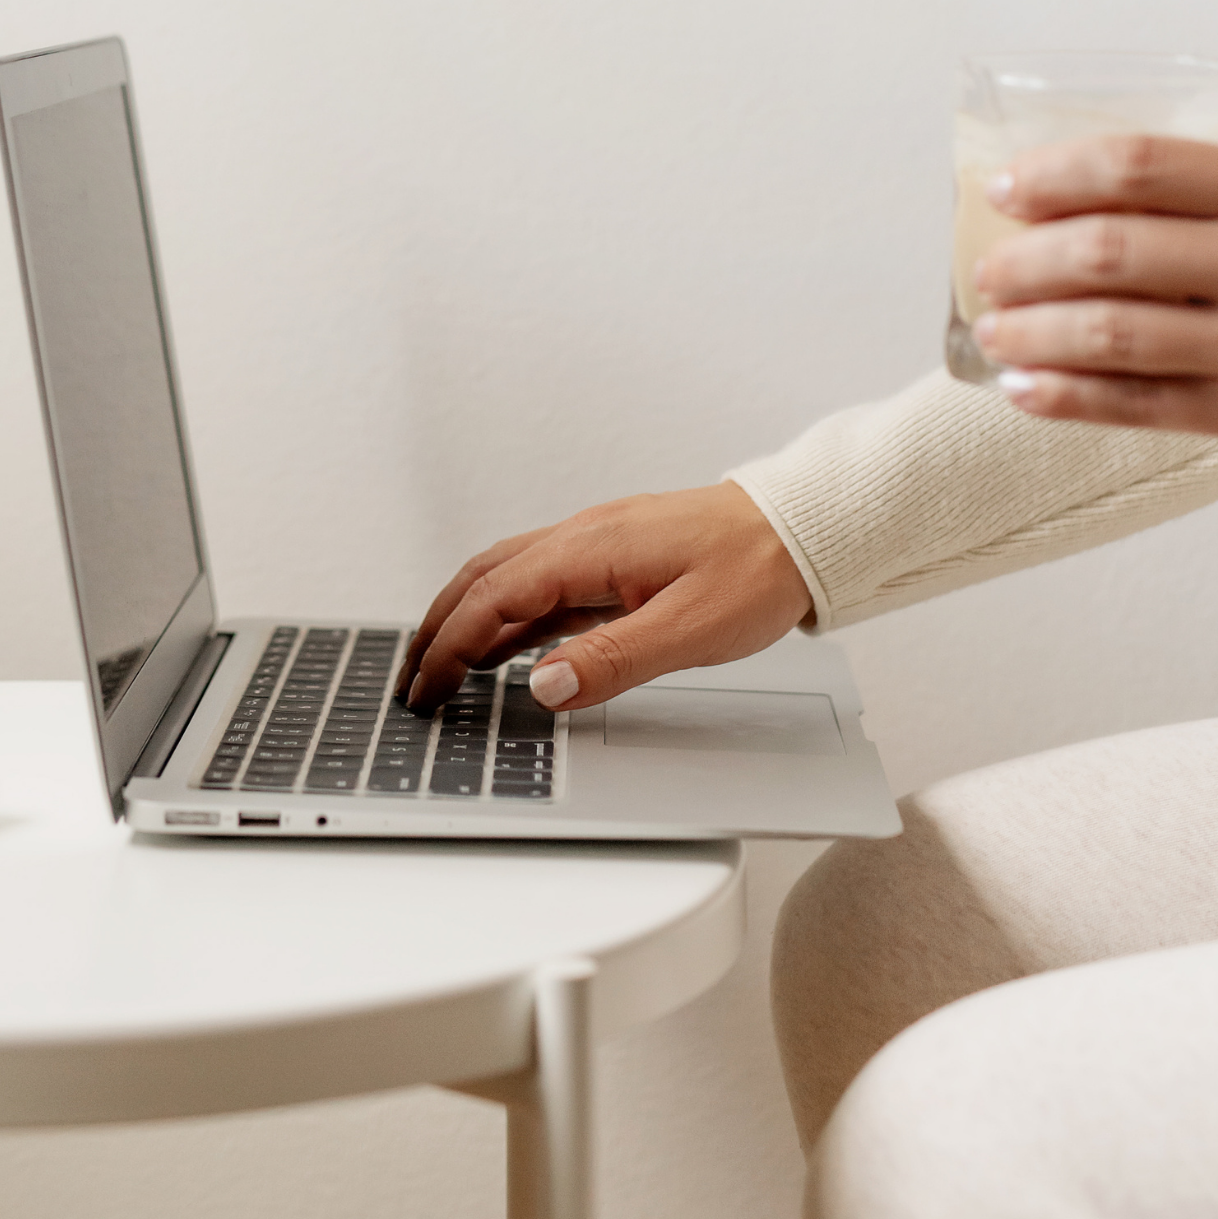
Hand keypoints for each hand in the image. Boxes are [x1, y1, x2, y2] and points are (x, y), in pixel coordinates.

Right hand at [395, 482, 812, 713]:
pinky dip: (509, 616)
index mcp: (588, 549)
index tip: (425, 688)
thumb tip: (542, 686)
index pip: (493, 600)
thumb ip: (611, 661)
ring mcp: (597, 545)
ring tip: (443, 665)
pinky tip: (508, 647)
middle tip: (411, 678)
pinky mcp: (616, 559)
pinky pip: (544, 585)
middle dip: (438, 629)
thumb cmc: (759, 569)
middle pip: (483, 580)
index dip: (449, 649)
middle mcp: (582, 539)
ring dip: (468, 619)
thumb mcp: (688, 629)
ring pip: (508, 578)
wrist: (806, 529)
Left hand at [973, 135, 1217, 478]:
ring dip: (1028, 332)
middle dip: (1023, 261)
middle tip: (986, 269)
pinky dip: (1062, 397)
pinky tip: (1022, 389)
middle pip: (1104, 251)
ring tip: (993, 331)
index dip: (1054, 174)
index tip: (1005, 187)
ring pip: (1104, 334)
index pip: (1138, 168)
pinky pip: (1129, 405)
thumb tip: (1114, 190)